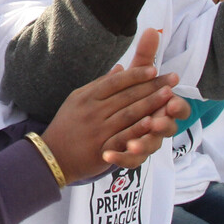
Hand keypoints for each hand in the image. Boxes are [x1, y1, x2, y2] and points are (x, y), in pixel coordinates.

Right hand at [42, 30, 182, 181]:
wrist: (51, 156)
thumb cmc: (66, 125)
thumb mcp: (78, 99)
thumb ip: (100, 84)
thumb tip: (121, 68)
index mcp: (87, 96)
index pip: (115, 82)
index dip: (136, 75)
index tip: (154, 69)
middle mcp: (93, 111)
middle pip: (127, 96)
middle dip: (152, 86)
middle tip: (172, 79)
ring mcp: (98, 130)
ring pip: (129, 114)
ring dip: (151, 104)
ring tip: (170, 96)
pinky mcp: (103, 148)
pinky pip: (124, 137)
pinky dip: (140, 129)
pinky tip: (155, 123)